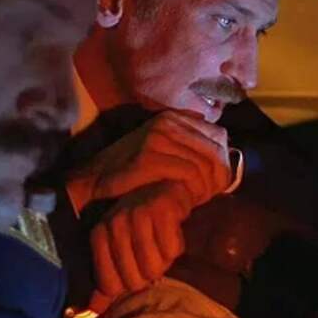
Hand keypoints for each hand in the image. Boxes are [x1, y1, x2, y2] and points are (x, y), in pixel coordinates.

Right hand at [66, 111, 230, 210]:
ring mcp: (157, 138)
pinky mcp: (147, 157)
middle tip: (210, 195)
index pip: (219, 136)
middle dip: (217, 177)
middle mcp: (168, 123)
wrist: (93, 177)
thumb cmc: (132, 168)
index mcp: (175, 117)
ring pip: (203, 164)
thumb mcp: (163, 147)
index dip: (223, 162)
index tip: (217, 183)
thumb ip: (190, 143)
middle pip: (215, 151)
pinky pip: (187, 173)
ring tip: (199, 199)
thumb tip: (223, 146)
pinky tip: (190, 200)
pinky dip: (193, 189)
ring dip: (205, 186)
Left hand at [88, 180, 192, 311]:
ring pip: (154, 268)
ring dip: (163, 261)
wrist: (163, 188)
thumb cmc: (139, 224)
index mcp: (99, 235)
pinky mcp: (162, 209)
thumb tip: (95, 308)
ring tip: (160, 244)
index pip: (111, 285)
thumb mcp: (118, 248)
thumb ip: (107, 278)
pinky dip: (176, 247)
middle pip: (135, 281)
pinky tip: (171, 231)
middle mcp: (115, 223)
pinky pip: (172, 250)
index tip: (133, 267)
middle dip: (147, 274)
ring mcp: (138, 214)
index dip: (127, 283)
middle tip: (150, 255)